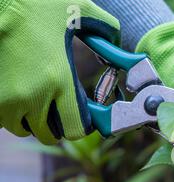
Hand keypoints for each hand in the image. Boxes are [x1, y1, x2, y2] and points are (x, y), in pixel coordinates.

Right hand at [0, 0, 119, 143]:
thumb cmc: (35, 5)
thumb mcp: (78, 12)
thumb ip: (106, 29)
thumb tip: (119, 42)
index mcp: (59, 79)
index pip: (76, 129)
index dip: (83, 126)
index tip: (84, 117)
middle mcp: (33, 95)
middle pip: (49, 135)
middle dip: (58, 126)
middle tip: (60, 110)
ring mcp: (6, 98)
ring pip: (23, 128)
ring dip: (32, 120)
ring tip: (38, 101)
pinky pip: (3, 119)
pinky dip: (11, 113)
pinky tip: (18, 95)